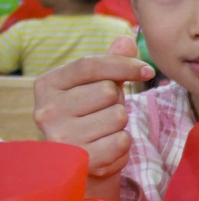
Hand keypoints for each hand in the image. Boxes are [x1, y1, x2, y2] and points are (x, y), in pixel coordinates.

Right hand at [33, 35, 153, 192]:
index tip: (148, 70)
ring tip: (103, 131)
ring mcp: (62, 136)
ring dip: (120, 124)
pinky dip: (122, 144)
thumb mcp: (96, 85)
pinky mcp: (81, 159)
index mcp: (48, 84)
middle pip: (107, 91)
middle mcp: (47, 110)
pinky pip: (121, 140)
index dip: (124, 64)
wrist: (81, 161)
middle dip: (117, 101)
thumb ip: (111, 63)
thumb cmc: (90, 116)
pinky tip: (106, 148)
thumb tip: (126, 39)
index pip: (90, 65)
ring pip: (117, 116)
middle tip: (103, 113)